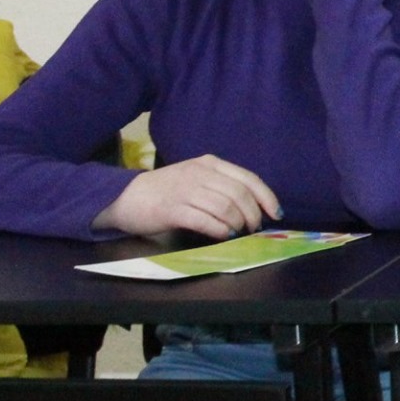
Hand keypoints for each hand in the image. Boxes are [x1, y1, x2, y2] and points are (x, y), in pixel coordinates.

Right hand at [92, 155, 281, 238]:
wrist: (124, 196)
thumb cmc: (166, 191)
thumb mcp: (196, 179)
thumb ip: (221, 187)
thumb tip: (253, 208)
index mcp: (210, 163)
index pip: (248, 179)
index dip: (266, 197)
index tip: (275, 213)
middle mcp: (200, 173)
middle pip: (240, 195)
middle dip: (253, 215)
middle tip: (253, 229)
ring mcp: (185, 190)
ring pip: (225, 208)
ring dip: (238, 225)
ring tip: (237, 233)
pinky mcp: (172, 209)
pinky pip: (206, 220)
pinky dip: (220, 230)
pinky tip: (223, 236)